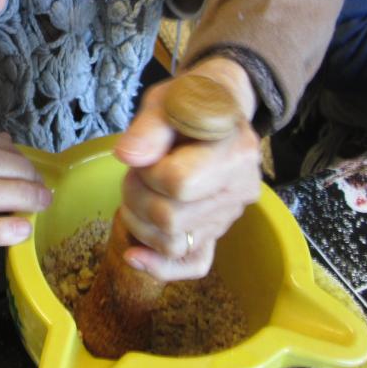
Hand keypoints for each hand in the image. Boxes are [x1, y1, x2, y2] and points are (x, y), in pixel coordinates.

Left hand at [112, 57, 261, 280]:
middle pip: (172, 221)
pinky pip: (195, 264)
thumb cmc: (189, 101)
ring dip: (140, 223)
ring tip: (139, 191)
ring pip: (174, 245)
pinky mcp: (217, 231)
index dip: (147, 173)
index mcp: (235, 154)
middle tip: (135, 172)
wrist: (217, 106)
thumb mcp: (166, 101)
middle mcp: (239, 192)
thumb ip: (149, 128)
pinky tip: (133, 256)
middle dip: (136, 197)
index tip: (145, 154)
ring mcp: (229, 216)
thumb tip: (127, 156)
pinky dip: (160, 266)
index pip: (178, 185)